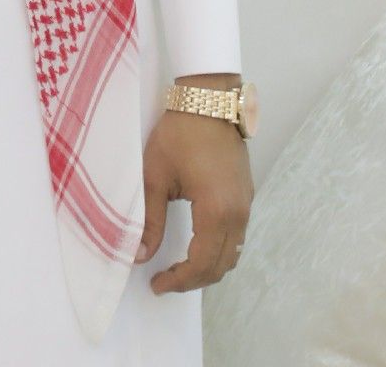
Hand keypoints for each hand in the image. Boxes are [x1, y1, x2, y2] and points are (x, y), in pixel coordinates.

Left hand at [140, 74, 252, 293]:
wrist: (208, 101)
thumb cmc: (179, 134)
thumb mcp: (155, 177)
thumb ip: (149, 220)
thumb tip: (139, 256)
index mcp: (216, 211)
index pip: (202, 264)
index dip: (179, 281)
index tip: (156, 284)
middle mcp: (238, 213)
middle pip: (221, 265)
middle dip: (193, 280)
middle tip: (164, 281)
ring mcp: (246, 205)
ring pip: (233, 254)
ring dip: (208, 268)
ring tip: (179, 269)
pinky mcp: (246, 196)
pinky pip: (237, 237)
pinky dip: (219, 251)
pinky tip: (197, 246)